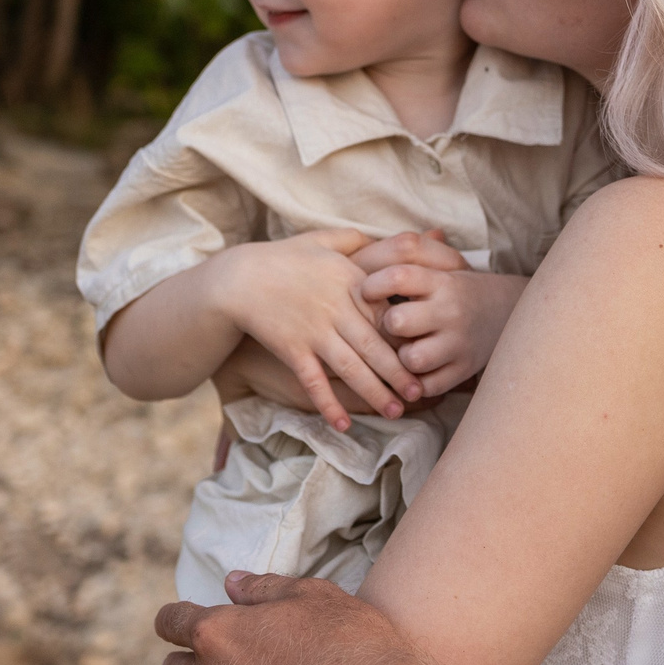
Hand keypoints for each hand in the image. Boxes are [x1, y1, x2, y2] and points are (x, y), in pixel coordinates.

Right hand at [211, 230, 422, 429]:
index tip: (425, 353)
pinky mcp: (292, 349)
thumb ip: (358, 239)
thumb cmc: (283, 258)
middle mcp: (336, 308)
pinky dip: (328, 404)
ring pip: (352, 367)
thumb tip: (389, 240)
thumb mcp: (324, 239)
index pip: (387, 314)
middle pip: (375, 346)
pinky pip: (314, 381)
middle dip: (400, 372)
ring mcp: (314, 331)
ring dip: (375, 392)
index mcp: (349, 281)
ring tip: (395, 412)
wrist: (238, 278)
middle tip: (421, 393)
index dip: (407, 336)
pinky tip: (343, 424)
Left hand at [358, 254, 529, 396]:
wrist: (508, 311)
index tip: (366, 291)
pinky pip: (427, 386)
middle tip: (387, 326)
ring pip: (412, 359)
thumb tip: (358, 242)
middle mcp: (451, 310)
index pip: (398, 276)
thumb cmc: (454, 288)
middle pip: (398, 321)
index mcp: (441, 280)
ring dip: (401, 358)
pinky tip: (415, 371)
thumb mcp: (437, 264)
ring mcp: (459, 343)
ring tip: (403, 350)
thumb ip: (400, 255)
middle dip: (387, 325)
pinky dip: (417, 382)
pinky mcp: (463, 370)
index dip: (373, 284)